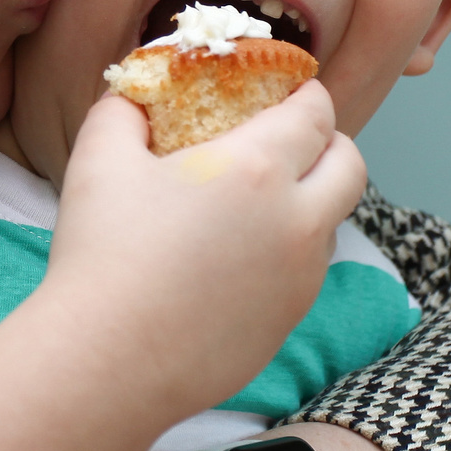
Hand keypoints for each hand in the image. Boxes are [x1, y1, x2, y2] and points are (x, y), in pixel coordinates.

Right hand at [42, 85, 365, 423]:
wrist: (107, 361)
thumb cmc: (102, 256)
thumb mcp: (99, 159)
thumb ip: (124, 109)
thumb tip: (136, 93)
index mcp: (259, 169)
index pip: (315, 113)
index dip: (306, 93)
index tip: (288, 89)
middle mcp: (297, 222)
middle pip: (350, 165)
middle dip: (330, 143)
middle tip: (291, 141)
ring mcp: (299, 279)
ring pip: (331, 223)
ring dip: (309, 202)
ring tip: (255, 204)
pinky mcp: (286, 323)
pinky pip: (304, 274)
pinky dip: (285, 254)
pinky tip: (234, 260)